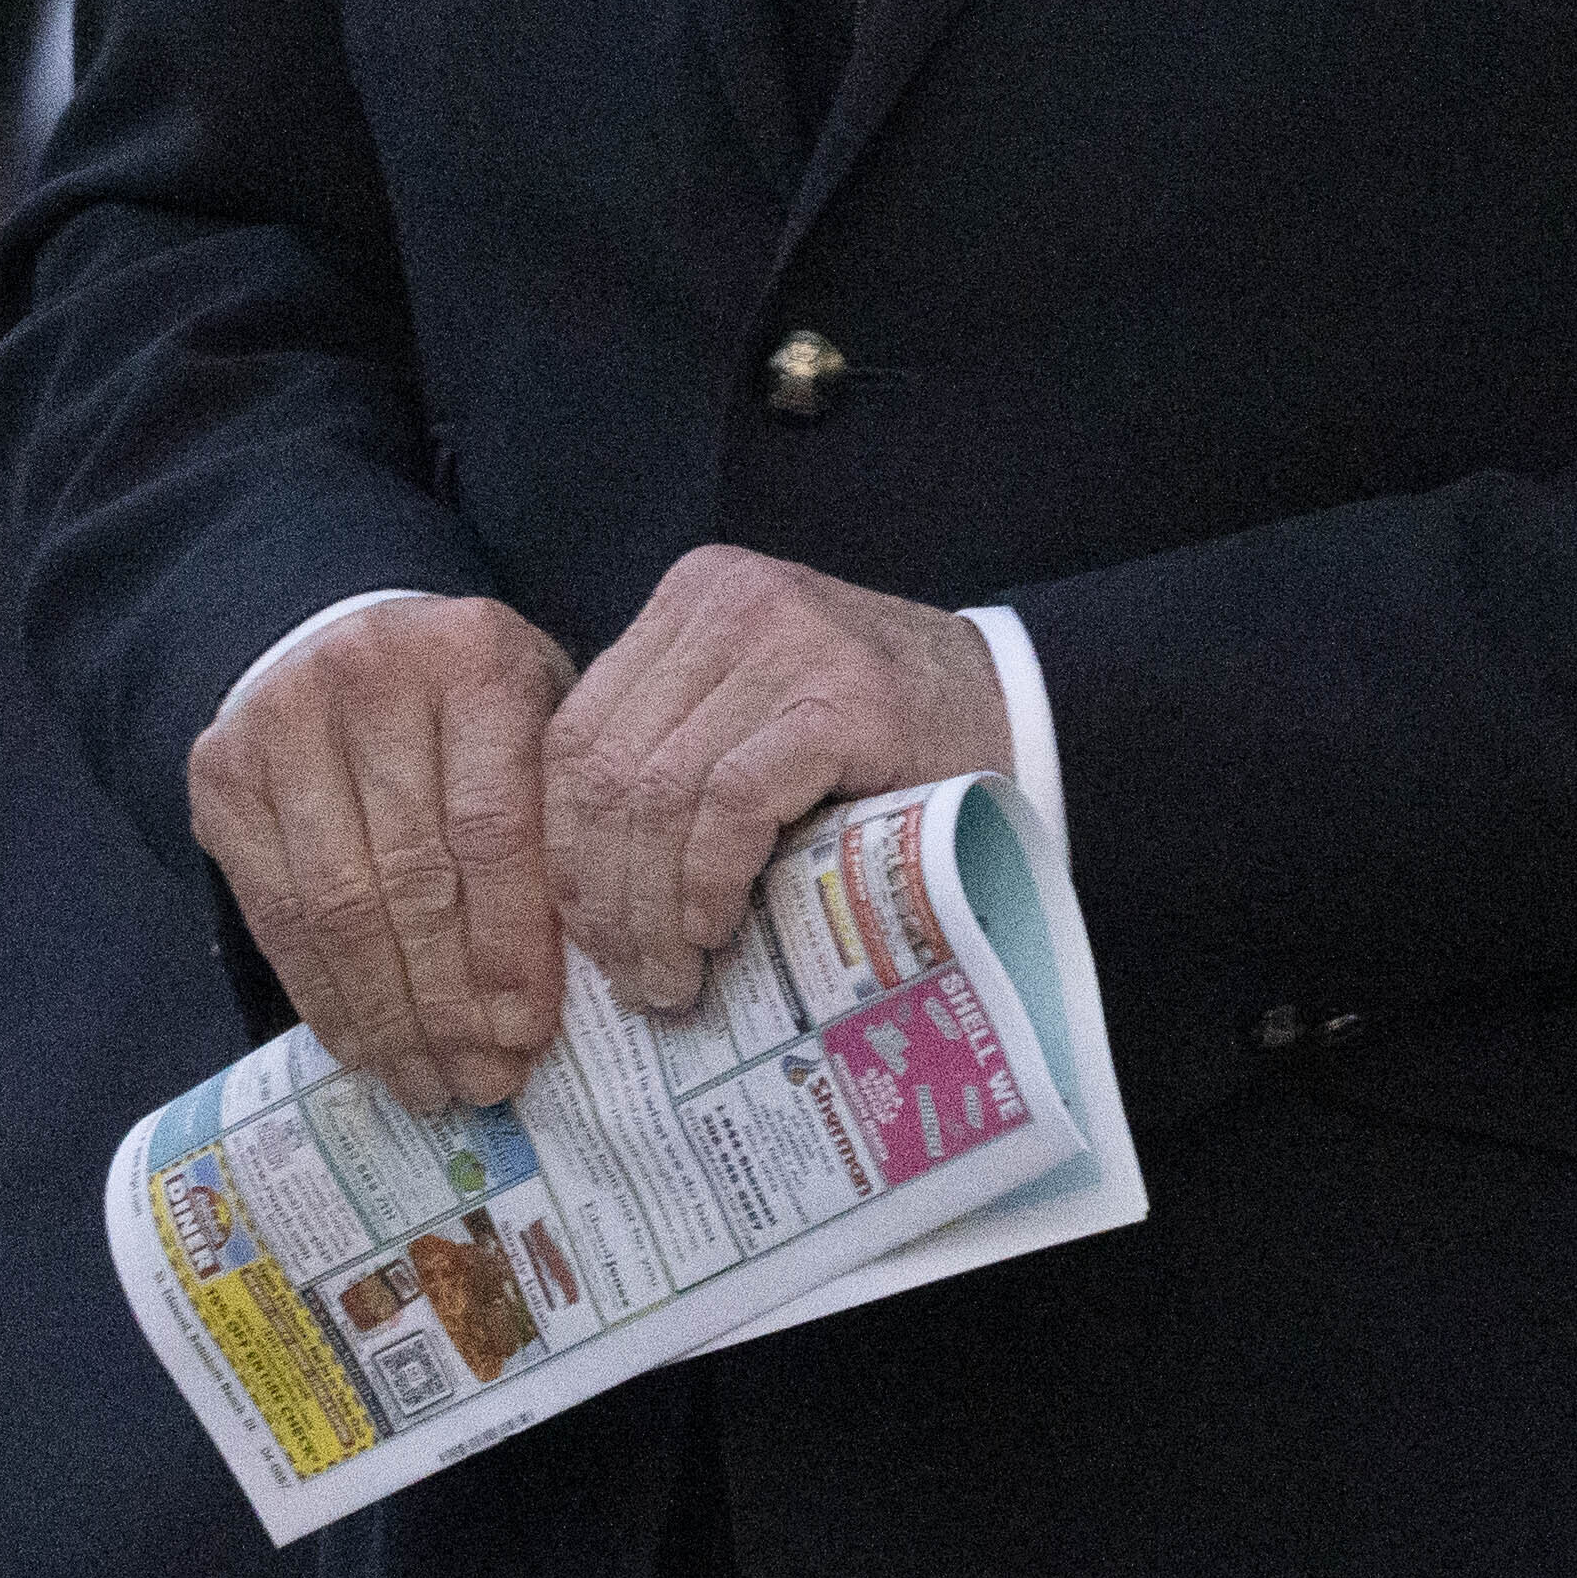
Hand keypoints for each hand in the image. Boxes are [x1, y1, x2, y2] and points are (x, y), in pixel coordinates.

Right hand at [189, 591, 576, 1114]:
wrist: (339, 635)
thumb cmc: (471, 707)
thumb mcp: (540, 725)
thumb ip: (558, 825)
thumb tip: (583, 980)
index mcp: (472, 656)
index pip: (492, 826)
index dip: (509, 943)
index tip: (529, 1031)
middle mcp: (368, 672)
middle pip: (412, 876)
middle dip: (450, 1000)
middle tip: (485, 1080)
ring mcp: (279, 719)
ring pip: (338, 906)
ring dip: (388, 1016)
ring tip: (430, 1084)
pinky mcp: (219, 772)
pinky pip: (275, 914)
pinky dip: (326, 996)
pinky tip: (368, 1049)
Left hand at [544, 548, 1008, 1022]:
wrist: (1016, 706)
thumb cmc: (875, 733)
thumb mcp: (753, 709)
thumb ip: (672, 749)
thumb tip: (576, 885)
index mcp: (691, 597)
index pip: (573, 731)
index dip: (560, 847)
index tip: (581, 937)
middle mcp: (728, 601)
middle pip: (607, 767)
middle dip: (602, 893)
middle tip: (629, 979)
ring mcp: (788, 641)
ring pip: (659, 790)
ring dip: (653, 908)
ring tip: (670, 980)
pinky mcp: (843, 698)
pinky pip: (733, 802)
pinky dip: (709, 879)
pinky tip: (717, 930)